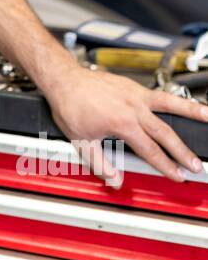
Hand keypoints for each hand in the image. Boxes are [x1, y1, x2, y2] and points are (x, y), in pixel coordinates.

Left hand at [44, 66, 207, 188]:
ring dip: (193, 113)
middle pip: (165, 133)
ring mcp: (137, 95)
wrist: (64, 79)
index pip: (150, 150)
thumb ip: (100, 163)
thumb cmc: (70, 106)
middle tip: (196, 165)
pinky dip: (176, 100)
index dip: (166, 166)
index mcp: (123, 123)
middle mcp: (134, 108)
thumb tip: (115, 180)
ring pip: (171, 106)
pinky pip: (161, 95)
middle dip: (182, 152)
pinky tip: (187, 104)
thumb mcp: (81, 141)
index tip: (178, 175)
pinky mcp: (135, 87)